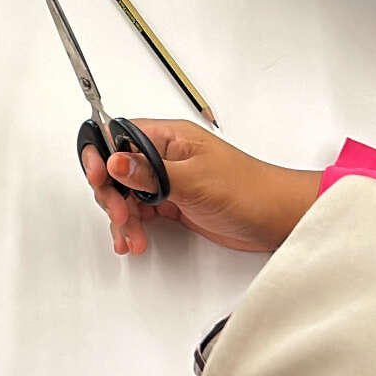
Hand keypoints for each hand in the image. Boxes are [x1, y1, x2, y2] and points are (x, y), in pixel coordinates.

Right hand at [81, 119, 321, 255]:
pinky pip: (139, 212)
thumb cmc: (249, 190)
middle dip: (111, 195)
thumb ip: (150, 172)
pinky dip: (132, 227)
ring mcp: (167, 180)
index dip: (101, 155)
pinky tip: (134, 239)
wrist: (277, 219)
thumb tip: (115, 162)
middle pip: (115, 169)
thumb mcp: (193, 180)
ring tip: (132, 236)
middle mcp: (163, 155)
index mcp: (167, 136)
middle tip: (121, 214)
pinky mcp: (172, 202)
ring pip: (124, 194)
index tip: (98, 177)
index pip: (117, 136)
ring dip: (122, 217)